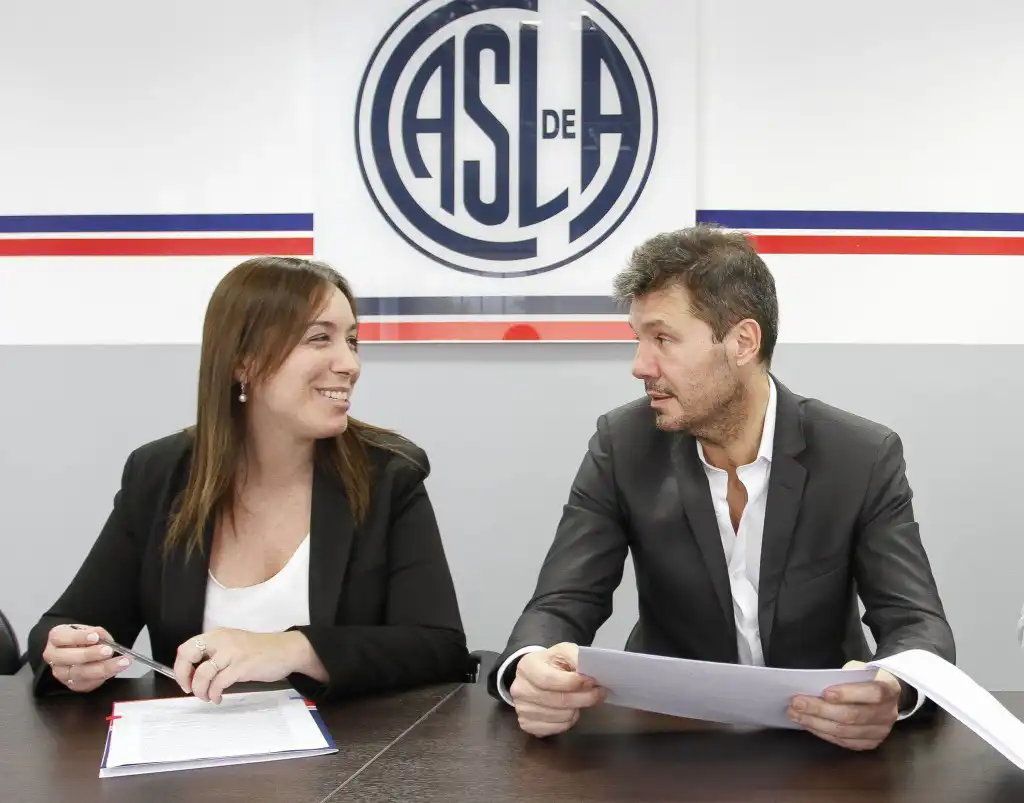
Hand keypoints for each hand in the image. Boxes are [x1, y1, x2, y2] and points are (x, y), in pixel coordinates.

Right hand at [41, 624, 132, 692]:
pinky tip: (116, 669)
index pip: (60, 638)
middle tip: (108, 651)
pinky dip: (104, 676)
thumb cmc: (84, 638)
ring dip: (103, 668)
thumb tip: (101, 636)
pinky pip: (88, 683)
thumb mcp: (89, 630)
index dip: (78, 637)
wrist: (81, 651)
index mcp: (56, 638)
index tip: (95, 637)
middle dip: (90, 654)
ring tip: (121, 662)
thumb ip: (95, 632)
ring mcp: (61, 673)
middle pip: (67, 658)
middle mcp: (54, 657)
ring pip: (79, 673)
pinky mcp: (72, 685)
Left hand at [173, 629, 310, 703]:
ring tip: (207, 696)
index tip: (184, 680)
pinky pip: (219, 683)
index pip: (187, 647)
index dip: (180, 666)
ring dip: (200, 690)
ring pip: (203, 673)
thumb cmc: (260, 651)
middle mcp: (222, 641)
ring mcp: (232, 653)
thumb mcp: (233, 646)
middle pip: (189, 655)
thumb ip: (215, 654)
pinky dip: (214, 694)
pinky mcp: (242, 666)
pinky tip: (218, 698)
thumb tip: (194, 673)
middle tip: (188, 688)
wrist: (286, 650)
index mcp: (218, 635)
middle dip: (183, 676)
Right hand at [509, 643, 605, 736]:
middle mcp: (519, 690)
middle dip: (584, 697)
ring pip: (561, 717)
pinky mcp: (527, 725)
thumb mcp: (564, 651)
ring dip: (577, 709)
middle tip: (598, 692)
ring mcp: (522, 710)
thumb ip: (576, 657)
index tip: (591, 681)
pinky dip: (569, 721)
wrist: (535, 675)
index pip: (549, 679)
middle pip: (558, 700)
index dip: (573, 683)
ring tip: (581, 699)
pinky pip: (557, 729)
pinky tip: (569, 709)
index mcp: (526, 667)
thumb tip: (590, 671)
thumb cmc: (552, 663)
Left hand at [788, 660, 900, 750]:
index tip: (825, 692)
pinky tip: (808, 724)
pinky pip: (844, 742)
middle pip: (852, 716)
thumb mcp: (860, 668)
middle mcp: (888, 713)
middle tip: (797, 703)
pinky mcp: (870, 743)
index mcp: (889, 689)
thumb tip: (816, 685)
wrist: (885, 694)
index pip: (872, 693)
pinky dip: (823, 733)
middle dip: (820, 710)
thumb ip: (845, 675)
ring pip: (845, 731)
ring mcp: (881, 731)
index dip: (848, 694)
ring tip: (795, 714)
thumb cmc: (865, 678)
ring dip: (816, 723)